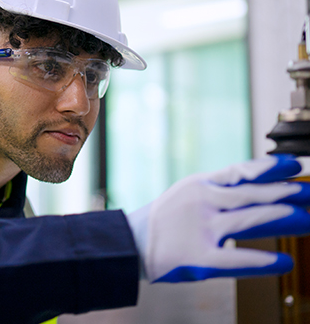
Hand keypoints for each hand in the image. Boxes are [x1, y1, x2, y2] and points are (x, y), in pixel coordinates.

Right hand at [127, 156, 309, 282]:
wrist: (134, 242)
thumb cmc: (166, 218)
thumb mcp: (190, 192)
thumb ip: (220, 188)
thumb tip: (255, 184)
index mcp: (200, 185)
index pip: (239, 172)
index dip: (268, 168)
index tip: (294, 165)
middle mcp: (202, 203)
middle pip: (248, 195)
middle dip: (282, 193)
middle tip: (308, 192)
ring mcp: (200, 230)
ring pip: (246, 221)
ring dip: (278, 218)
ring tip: (305, 218)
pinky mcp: (199, 258)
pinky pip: (234, 259)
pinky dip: (259, 261)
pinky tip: (282, 262)